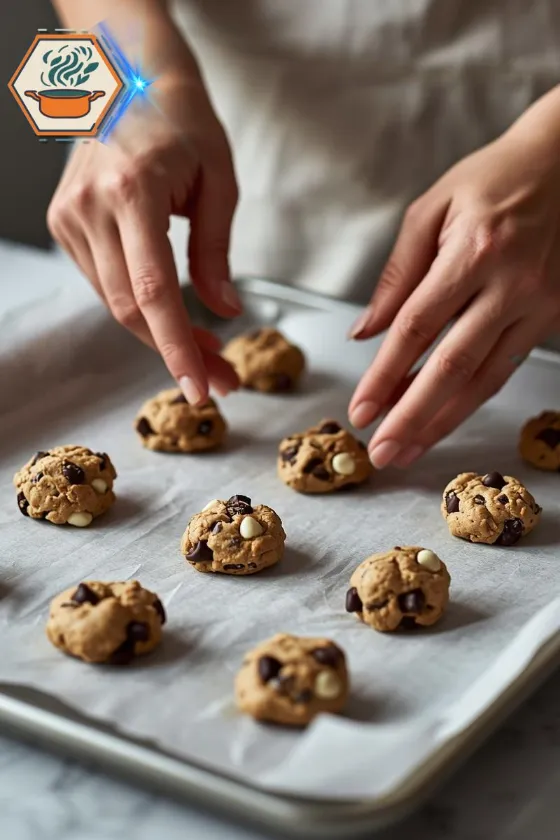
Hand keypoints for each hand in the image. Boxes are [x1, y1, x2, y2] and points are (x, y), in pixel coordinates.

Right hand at [48, 70, 239, 403]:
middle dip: (176, 351)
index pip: (152, 289)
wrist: (129, 81)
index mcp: (133, 191)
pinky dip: (139, 307)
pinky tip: (171, 316)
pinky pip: (104, 283)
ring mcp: (70, 216)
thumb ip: (217, 253)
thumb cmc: (184, 124)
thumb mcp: (219, 182)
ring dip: (160, 335)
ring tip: (207, 353)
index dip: (176, 346)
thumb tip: (223, 313)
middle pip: (129, 307)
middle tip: (220, 378)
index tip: (199, 387)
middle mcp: (91, 207)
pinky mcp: (64, 223)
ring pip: (114, 302)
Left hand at [348, 88, 559, 467]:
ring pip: (485, 379)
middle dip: (412, 417)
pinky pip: (506, 368)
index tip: (361, 410)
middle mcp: (511, 283)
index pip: (416, 328)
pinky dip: (471, 400)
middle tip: (382, 453)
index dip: (385, 375)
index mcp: (473, 250)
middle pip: (453, 366)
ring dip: (443, 421)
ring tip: (409, 451)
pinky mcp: (553, 315)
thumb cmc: (492, 180)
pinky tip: (445, 420)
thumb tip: (365, 331)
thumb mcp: (432, 210)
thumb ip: (396, 275)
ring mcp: (538, 303)